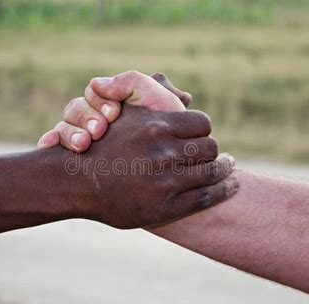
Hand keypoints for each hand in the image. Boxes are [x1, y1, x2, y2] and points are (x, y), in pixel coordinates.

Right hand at [38, 71, 191, 151]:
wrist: (178, 168)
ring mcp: (86, 139)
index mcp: (113, 102)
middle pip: (75, 109)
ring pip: (64, 126)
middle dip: (85, 118)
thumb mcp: (157, 101)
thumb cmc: (172, 132)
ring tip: (82, 144)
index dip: (100, 101)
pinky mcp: (79, 159)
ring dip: (69, 132)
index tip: (114, 113)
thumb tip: (96, 83)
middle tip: (99, 131)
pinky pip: (56, 147)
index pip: (94, 93)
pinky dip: (50, 141)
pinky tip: (48, 145)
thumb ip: (132, 83)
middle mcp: (96, 118)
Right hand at [52, 106, 237, 228]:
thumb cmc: (102, 144)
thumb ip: (146, 95)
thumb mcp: (121, 112)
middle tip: (215, 154)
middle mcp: (162, 153)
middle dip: (211, 150)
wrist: (76, 182)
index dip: (204, 129)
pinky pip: (208, 196)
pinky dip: (225, 189)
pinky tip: (232, 184)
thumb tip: (181, 91)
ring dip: (224, 168)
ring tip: (229, 168)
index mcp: (154, 126)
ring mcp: (165, 182)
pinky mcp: (166, 208)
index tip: (201, 135)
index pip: (202, 123)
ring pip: (213, 171)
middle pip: (209, 146)